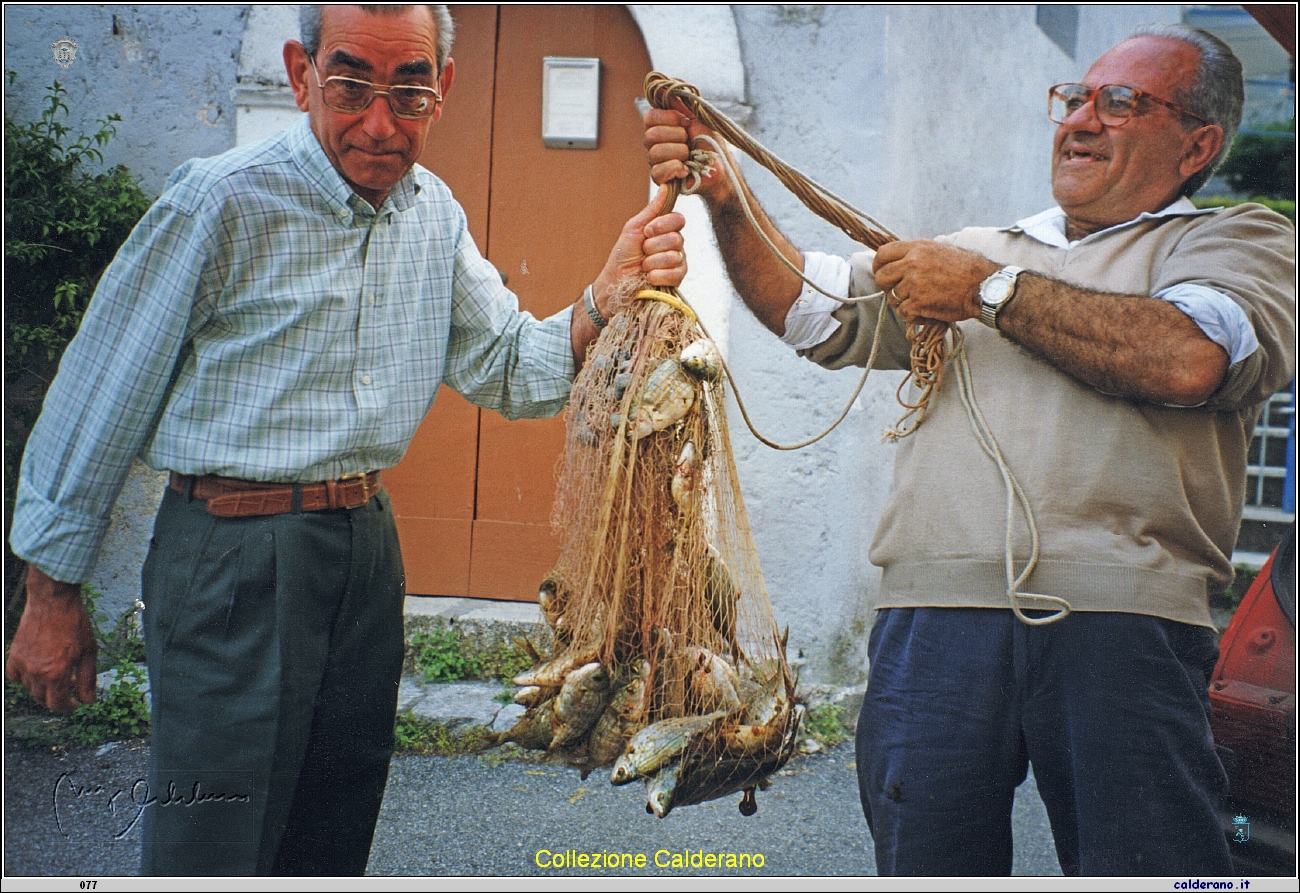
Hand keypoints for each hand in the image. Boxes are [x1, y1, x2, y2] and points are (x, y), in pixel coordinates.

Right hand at [6, 566, 97, 711]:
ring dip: (44, 688)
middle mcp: (36, 672)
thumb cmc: (75, 624)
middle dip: (58, 697)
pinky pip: (15, 677)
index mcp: (56, 673)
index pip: (57, 704)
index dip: (68, 707)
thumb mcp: (89, 652)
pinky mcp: (14, 655)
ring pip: (30, 689)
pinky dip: (25, 679)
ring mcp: (23, 664)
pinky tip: (38, 670)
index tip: (75, 702)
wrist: (53, 601)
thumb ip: (87, 679)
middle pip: (42, 699)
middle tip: (70, 685)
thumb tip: (88, 700)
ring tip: (58, 674)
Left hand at [592, 185, 687, 309]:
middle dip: (652, 247)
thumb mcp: (634, 228)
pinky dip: (657, 276)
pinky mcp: (678, 279)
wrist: (616, 281)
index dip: (662, 225)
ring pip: (673, 257)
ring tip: (643, 266)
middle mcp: (676, 244)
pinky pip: (674, 274)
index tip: (646, 232)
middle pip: (675, 239)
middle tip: (642, 252)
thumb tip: (664, 186)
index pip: (678, 220)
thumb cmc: (623, 254)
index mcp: (666, 230)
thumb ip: (652, 210)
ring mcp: (678, 262)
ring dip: (652, 262)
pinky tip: (649, 277)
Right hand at [643, 106, 728, 199]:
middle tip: (689, 141)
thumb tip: (661, 86)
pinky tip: (685, 169)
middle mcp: (654, 144)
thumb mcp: (697, 118)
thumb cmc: (709, 144)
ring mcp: (655, 162)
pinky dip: (675, 168)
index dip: (669, 118)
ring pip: (654, 153)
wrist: (720, 167)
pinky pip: (657, 172)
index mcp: (661, 127)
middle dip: (677, 136)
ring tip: (690, 156)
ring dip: (679, 152)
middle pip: (651, 135)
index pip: (649, 117)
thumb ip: (679, 104)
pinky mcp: (660, 179)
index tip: (687, 122)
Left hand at [872, 240, 999, 324]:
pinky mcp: (919, 303)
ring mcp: (914, 283)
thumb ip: (917, 253)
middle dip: (887, 286)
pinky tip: (924, 311)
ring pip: (892, 297)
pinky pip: (903, 312)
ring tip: (918, 302)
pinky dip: (912, 315)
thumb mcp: (940, 249)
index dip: (879, 266)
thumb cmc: (966, 269)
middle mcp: (913, 263)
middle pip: (881, 277)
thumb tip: (898, 259)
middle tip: (899, 291)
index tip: (882, 272)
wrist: (984, 287)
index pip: (882, 254)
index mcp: (917, 248)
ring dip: (902, 303)